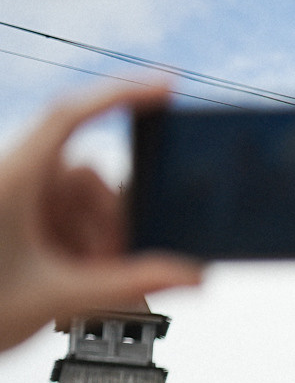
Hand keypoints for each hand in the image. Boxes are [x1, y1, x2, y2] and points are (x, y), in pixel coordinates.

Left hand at [0, 84, 201, 353]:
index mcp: (16, 179)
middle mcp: (14, 179)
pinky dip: (80, 248)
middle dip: (111, 222)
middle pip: (91, 174)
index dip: (122, 93)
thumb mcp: (61, 296)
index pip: (73, 115)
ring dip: (96, 241)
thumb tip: (188, 274)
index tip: (166, 87)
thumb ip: (132, 284)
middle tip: (110, 267)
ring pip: (82, 200)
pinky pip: (66, 218)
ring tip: (81, 284)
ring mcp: (15, 198)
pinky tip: (71, 281)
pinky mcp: (16, 218)